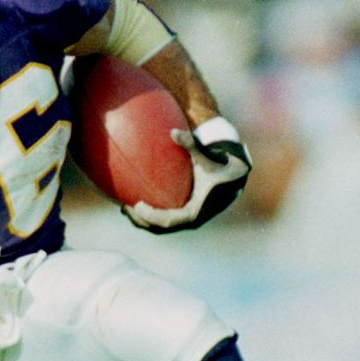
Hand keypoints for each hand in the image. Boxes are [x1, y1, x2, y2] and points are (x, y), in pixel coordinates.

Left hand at [124, 116, 251, 233]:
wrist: (235, 174)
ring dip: (142, 220)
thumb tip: (174, 132)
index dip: (151, 216)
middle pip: (160, 228)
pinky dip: (149, 213)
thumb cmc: (220, 164)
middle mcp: (190, 220)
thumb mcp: (207, 156)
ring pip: (160, 226)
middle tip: (124, 208)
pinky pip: (163, 218)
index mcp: (195, 212)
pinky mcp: (184, 214)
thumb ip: (191, 145)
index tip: (137, 205)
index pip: (169, 221)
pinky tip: (135, 201)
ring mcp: (186, 219)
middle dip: (140, 221)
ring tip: (123, 208)